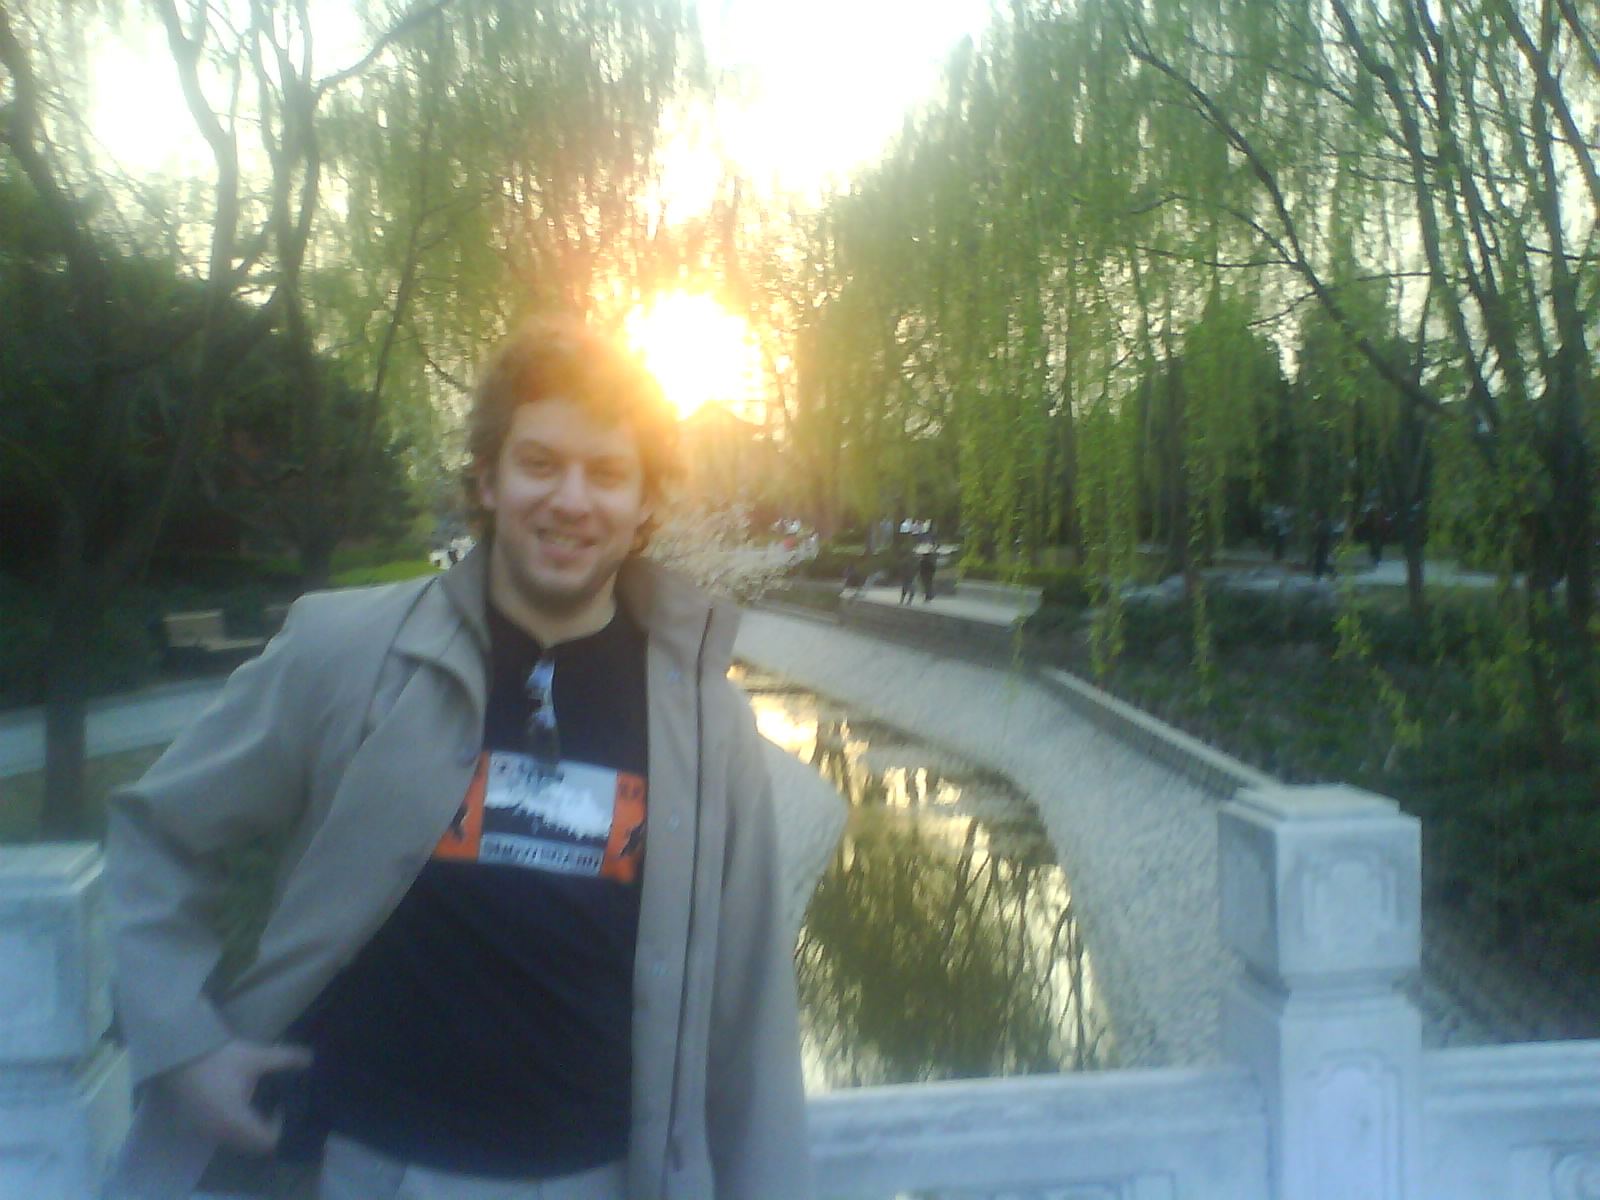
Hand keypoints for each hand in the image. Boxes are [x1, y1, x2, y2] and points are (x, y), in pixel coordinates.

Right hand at [162, 1039, 313, 1154]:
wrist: (175, 1054)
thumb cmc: (216, 1058)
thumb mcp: (254, 1056)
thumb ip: (284, 1059)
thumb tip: (311, 1059)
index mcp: (234, 1121)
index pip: (267, 1142)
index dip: (282, 1128)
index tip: (287, 1106)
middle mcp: (219, 1133)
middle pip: (252, 1144)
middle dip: (269, 1129)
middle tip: (281, 1104)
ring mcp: (205, 1131)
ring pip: (237, 1140)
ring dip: (252, 1127)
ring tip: (266, 1101)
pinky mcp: (197, 1125)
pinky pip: (223, 1133)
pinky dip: (237, 1124)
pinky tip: (244, 1100)